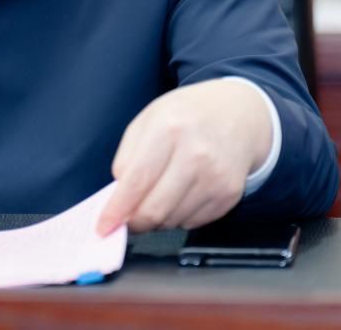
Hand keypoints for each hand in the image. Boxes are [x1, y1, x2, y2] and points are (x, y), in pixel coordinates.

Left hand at [96, 79, 271, 234]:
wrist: (237, 114)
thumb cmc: (186, 116)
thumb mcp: (147, 120)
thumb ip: (127, 157)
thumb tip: (117, 197)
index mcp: (168, 129)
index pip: (137, 181)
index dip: (117, 210)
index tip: (104, 226)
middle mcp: (195, 154)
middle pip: (155, 209)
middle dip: (134, 222)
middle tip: (127, 219)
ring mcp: (215, 176)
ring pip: (172, 221)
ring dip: (157, 218)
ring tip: (159, 194)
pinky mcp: (229, 194)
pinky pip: (193, 222)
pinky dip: (179, 216)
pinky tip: (182, 193)